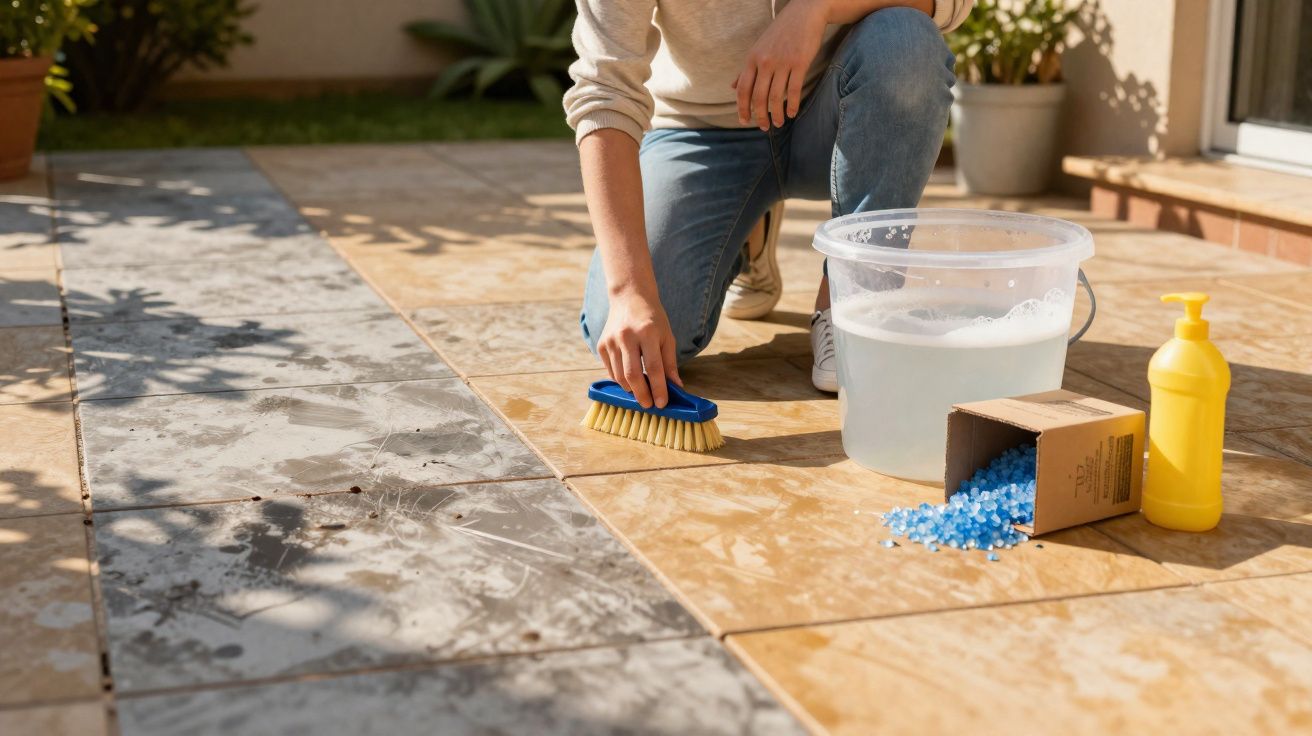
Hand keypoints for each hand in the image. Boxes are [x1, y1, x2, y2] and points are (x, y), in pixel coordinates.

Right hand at [597, 289, 682, 408]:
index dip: (658, 388)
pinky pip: (610, 370)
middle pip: (632, 375)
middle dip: (641, 394)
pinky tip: (630, 381)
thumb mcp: (667, 336)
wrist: (629, 297)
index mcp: (647, 332)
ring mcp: (611, 340)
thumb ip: (670, 363)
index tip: (662, 403)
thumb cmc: (653, 318)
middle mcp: (626, 336)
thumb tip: (676, 387)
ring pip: (619, 376)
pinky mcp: (601, 344)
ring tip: (641, 393)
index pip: (654, 367)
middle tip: (648, 405)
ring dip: (630, 389)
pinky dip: (620, 380)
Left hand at [733, 0, 829, 130]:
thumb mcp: (758, 48)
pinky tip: (793, 113)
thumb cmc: (780, 32)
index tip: (744, 121)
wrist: (804, 14)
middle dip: (760, 116)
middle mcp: (765, 62)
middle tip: (764, 128)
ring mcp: (782, 63)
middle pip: (758, 97)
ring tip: (779, 123)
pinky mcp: (799, 63)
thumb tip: (733, 86)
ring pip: (776, 97)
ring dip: (777, 114)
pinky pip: (793, 90)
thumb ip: (746, 69)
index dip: (742, 108)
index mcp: (752, 59)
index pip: (743, 89)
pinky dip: (793, 105)